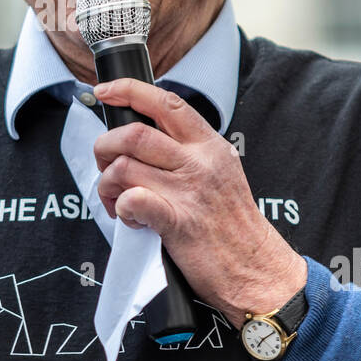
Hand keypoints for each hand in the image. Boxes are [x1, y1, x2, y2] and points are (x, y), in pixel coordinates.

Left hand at [92, 78, 306, 329]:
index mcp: (209, 145)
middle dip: (105, 146)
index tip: (105, 92)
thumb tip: (143, 136)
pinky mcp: (178, 222)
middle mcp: (200, 162)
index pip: (166, 102)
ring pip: (124, 167)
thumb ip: (188, 151)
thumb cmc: (231, 225)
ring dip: (106, 184)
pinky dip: (120, 207)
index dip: (129, 91)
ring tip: (115, 200)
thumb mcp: (220, 172)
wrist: (255, 269)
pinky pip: (132, 200)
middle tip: (105, 165)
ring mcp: (189, 191)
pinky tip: (130, 218)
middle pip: (134, 132)